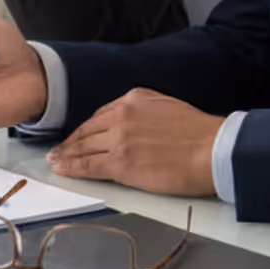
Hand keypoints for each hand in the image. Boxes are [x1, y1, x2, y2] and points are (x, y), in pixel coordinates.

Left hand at [45, 89, 222, 196]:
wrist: (213, 149)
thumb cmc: (200, 134)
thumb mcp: (167, 107)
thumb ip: (143, 112)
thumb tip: (131, 126)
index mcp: (133, 99)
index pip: (101, 115)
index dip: (87, 129)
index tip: (79, 136)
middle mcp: (122, 115)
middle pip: (88, 130)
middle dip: (71, 141)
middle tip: (57, 150)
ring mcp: (119, 139)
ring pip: (83, 147)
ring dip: (66, 155)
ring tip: (55, 161)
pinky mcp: (120, 162)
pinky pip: (88, 165)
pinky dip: (71, 167)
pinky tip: (62, 169)